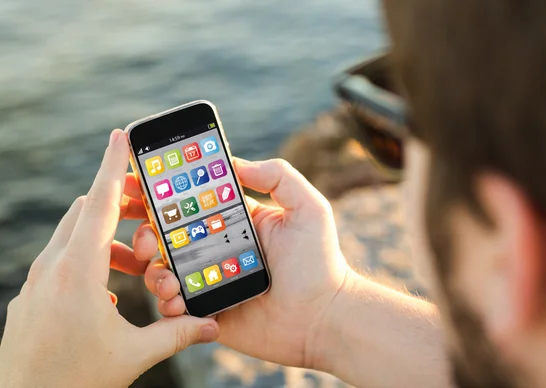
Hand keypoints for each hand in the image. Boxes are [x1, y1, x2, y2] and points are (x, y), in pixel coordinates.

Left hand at [0, 130, 218, 387]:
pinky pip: (61, 260)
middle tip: (149, 213)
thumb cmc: (73, 380)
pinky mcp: (30, 297)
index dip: (113, 165)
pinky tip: (107, 292)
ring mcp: (36, 282)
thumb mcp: (133, 355)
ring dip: (107, 238)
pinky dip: (88, 258)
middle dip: (120, 204)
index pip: (99, 203)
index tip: (122, 135)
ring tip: (137, 264)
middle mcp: (52, 268)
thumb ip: (177, 334)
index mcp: (78, 272)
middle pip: (87, 212)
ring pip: (73, 236)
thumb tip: (213, 325)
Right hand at [144, 158, 348, 367]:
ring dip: (153, 269)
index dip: (162, 192)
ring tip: (165, 273)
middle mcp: (216, 248)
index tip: (136, 181)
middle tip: (143, 233)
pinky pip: (174, 307)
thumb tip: (234, 162)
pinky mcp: (207, 312)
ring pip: (163, 270)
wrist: (324, 318)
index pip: (191, 202)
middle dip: (145, 230)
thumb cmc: (320, 262)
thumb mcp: (307, 207)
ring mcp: (209, 281)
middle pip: (167, 234)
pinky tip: (177, 299)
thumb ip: (276, 176)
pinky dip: (166, 302)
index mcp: (234, 221)